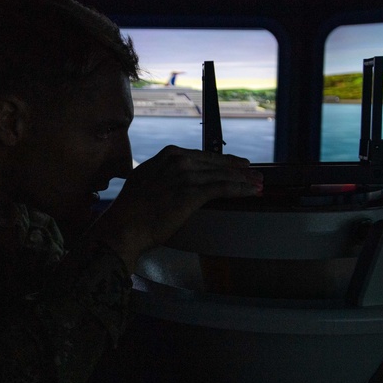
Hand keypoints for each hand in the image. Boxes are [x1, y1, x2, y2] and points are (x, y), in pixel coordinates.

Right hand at [88, 145, 261, 271]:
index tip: (236, 165)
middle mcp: (177, 160)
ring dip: (244, 179)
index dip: (223, 162)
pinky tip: (251, 191)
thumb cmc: (131, 212)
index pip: (203, 156)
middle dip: (238, 169)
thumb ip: (162, 176)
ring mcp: (185, 175)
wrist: (123, 226)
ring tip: (258, 184)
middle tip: (255, 174)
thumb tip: (174, 183)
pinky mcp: (191, 193)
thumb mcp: (145, 182)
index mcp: (167, 156)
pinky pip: (222, 188)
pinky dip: (240, 189)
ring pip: (222, 174)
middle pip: (216, 163)